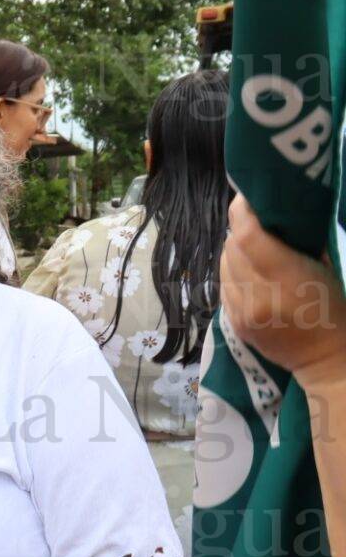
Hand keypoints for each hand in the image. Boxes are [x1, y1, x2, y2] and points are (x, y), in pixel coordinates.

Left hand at [221, 194, 345, 390]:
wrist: (323, 358)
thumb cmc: (333, 308)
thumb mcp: (324, 269)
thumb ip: (299, 243)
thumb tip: (274, 214)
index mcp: (286, 280)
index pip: (248, 237)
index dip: (242, 213)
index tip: (246, 198)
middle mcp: (258, 297)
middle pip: (232, 249)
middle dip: (239, 230)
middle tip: (254, 219)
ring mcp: (241, 313)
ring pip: (223, 266)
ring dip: (233, 251)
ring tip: (251, 244)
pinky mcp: (233, 323)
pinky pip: (224, 286)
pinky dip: (232, 272)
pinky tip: (247, 270)